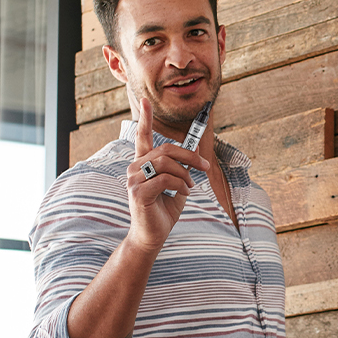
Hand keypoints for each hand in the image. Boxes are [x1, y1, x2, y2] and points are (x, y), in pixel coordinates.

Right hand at [123, 110, 211, 252]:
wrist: (153, 235)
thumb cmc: (163, 210)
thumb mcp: (178, 185)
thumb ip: (183, 168)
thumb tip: (198, 149)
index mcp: (142, 164)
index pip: (142, 137)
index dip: (145, 119)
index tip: (145, 102)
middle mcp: (134, 168)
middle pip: (165, 150)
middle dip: (189, 156)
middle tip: (204, 166)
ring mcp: (133, 180)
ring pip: (165, 163)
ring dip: (185, 174)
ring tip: (190, 186)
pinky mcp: (138, 192)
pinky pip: (164, 179)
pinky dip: (180, 184)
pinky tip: (183, 192)